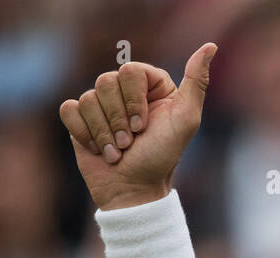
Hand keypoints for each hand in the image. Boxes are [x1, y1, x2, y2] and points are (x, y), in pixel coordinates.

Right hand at [58, 43, 216, 210]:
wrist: (133, 189)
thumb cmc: (161, 157)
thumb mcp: (186, 120)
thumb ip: (196, 82)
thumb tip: (209, 47)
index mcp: (151, 86)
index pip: (131, 70)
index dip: (134, 100)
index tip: (144, 126)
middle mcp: (125, 92)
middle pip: (106, 81)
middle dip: (119, 119)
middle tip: (130, 142)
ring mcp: (101, 105)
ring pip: (88, 98)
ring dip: (104, 132)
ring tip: (117, 151)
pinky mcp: (79, 119)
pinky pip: (70, 109)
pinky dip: (84, 133)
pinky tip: (98, 150)